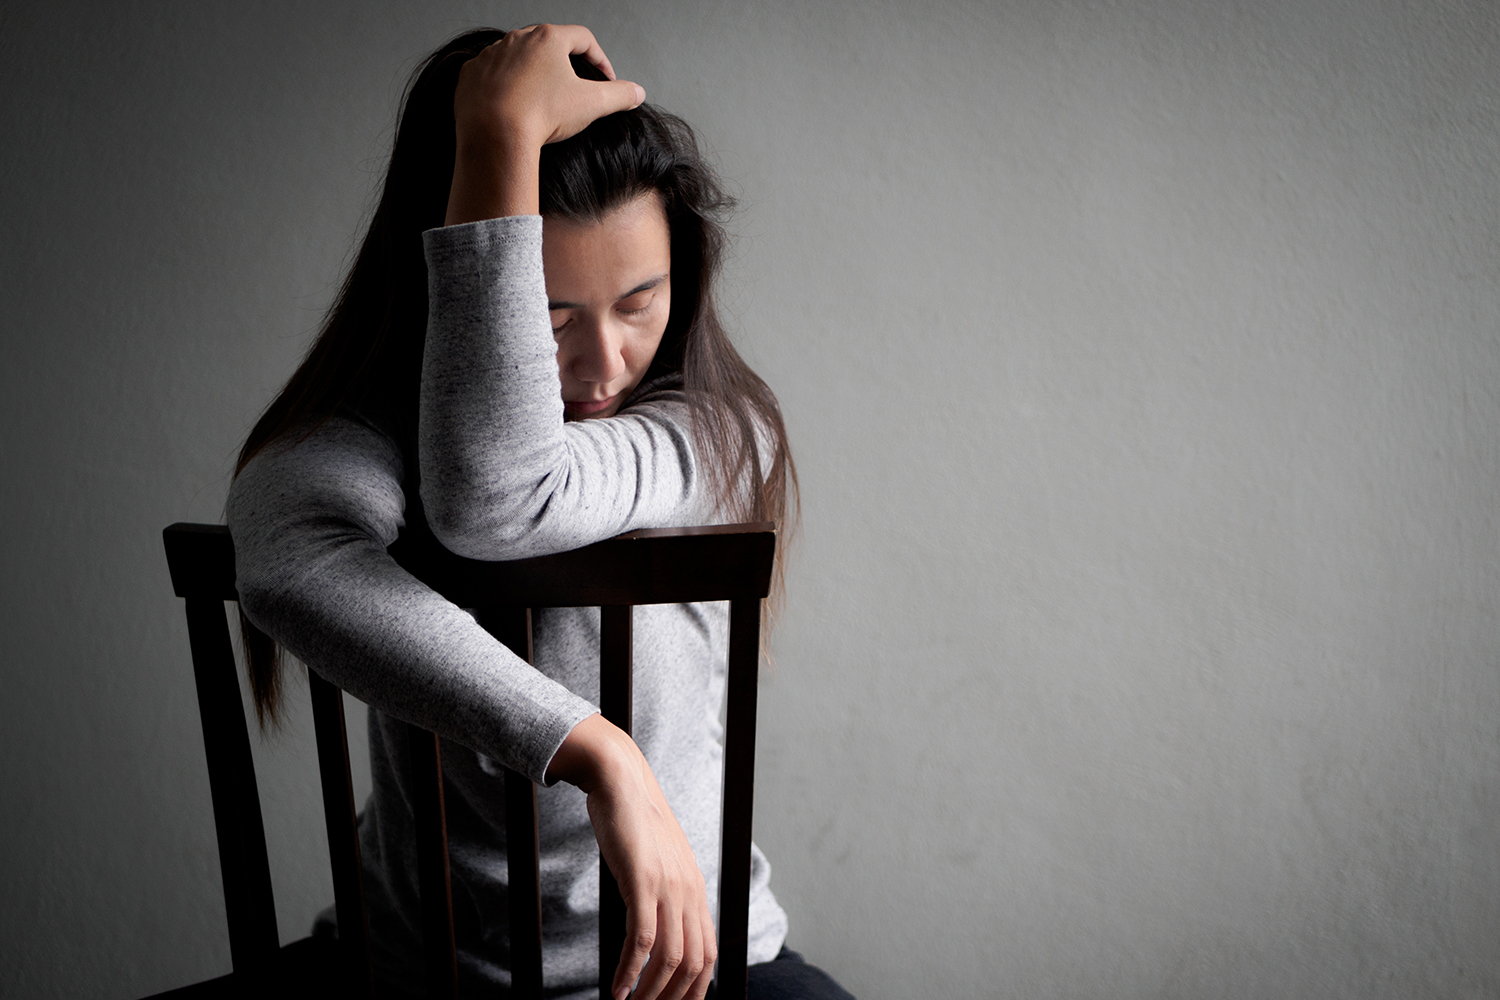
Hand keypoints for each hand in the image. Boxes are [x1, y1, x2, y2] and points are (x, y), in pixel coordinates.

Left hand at [445, 25, 644, 223]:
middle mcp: (516, 39)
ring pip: (517, 58)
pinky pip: (491, 75)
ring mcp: (490, 55)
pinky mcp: (470, 75)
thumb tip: (637, 93)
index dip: (600, 59)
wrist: (494, 136)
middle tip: (574, 87)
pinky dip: (504, 87)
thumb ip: (618, 95)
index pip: (583, 39)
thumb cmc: (541, 115)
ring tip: (542, 99)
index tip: (605, 80)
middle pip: (548, 44)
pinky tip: (513, 107)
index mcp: (548, 39)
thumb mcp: (591, 105)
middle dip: (564, 64)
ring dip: (532, 74)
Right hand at [548, 714, 715, 999]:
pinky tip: (617, 987)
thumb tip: (656, 927)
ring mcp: (668, 886)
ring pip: (671, 958)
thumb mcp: (659, 861)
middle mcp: (689, 891)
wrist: (622, 780)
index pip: (708, 953)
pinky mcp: (642, 881)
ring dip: (651, 992)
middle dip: (674, 998)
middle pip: (695, 963)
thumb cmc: (634, 822)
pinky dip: (630, 971)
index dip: (695, 989)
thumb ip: (665, 891)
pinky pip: (643, 939)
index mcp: (696, 889)